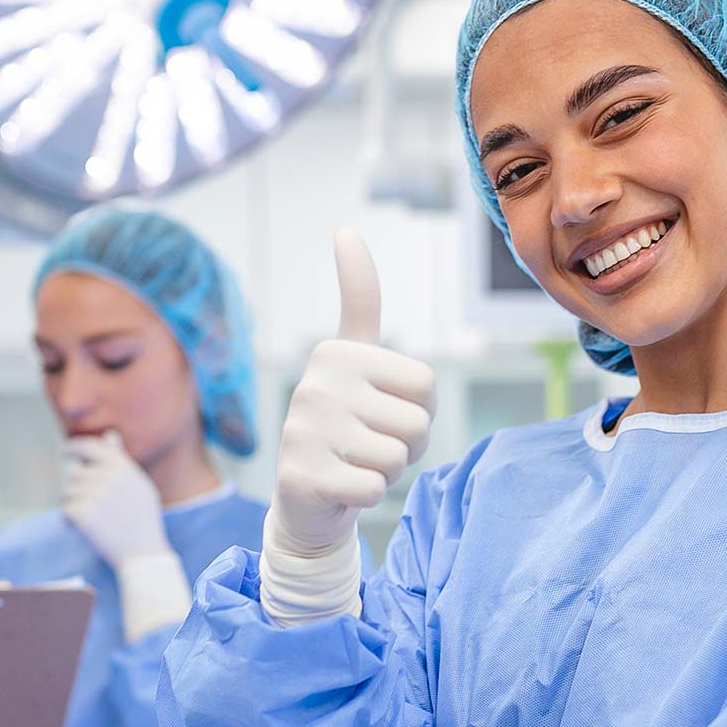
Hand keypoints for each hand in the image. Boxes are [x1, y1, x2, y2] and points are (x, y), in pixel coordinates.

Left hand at [63, 430, 196, 641]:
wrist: (142, 552)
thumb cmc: (142, 519)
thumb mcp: (138, 484)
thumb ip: (121, 459)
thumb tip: (110, 435)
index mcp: (123, 467)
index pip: (91, 447)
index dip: (74, 447)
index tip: (65, 451)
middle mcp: (108, 477)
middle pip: (76, 475)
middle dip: (79, 491)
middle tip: (93, 509)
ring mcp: (95, 494)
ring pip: (69, 492)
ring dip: (74, 505)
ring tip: (94, 520)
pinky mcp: (82, 512)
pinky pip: (65, 510)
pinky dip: (70, 521)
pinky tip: (84, 530)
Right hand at [260, 230, 433, 623]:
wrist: (307, 498)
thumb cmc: (348, 423)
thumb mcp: (357, 358)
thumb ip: (358, 298)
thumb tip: (344, 228)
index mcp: (336, 352)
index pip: (426, 385)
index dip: (418, 409)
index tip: (382, 409)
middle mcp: (315, 384)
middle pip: (417, 423)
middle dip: (406, 445)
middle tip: (369, 446)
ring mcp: (305, 431)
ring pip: (398, 458)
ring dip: (388, 471)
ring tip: (355, 464)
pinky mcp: (301, 476)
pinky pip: (375, 489)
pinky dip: (368, 496)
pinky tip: (341, 488)